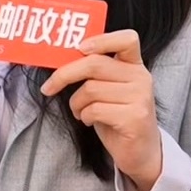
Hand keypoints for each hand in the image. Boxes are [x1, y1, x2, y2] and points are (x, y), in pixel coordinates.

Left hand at [41, 30, 162, 190]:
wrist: (141, 151)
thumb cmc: (118, 116)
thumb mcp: (110, 88)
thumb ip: (96, 71)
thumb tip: (62, 59)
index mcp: (134, 65)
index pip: (127, 39)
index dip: (102, 40)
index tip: (80, 48)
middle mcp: (140, 77)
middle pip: (95, 63)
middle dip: (65, 74)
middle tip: (49, 87)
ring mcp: (140, 97)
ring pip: (90, 89)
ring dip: (76, 103)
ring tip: (80, 111)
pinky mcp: (135, 118)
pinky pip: (95, 110)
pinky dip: (84, 116)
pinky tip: (90, 121)